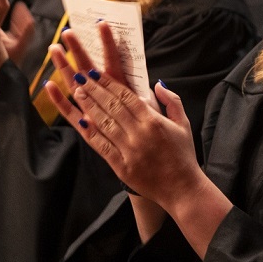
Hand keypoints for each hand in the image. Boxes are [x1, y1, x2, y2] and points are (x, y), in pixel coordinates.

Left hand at [58, 55, 200, 206]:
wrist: (182, 188)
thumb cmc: (183, 155)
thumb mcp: (184, 124)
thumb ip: (171, 101)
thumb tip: (157, 84)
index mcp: (154, 121)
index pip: (127, 96)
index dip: (109, 83)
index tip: (95, 73)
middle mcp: (140, 134)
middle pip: (113, 106)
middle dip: (94, 89)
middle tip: (80, 76)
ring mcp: (130, 151)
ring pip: (105, 123)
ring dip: (89, 106)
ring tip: (78, 92)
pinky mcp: (122, 167)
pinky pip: (102, 146)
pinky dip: (91, 132)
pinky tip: (81, 120)